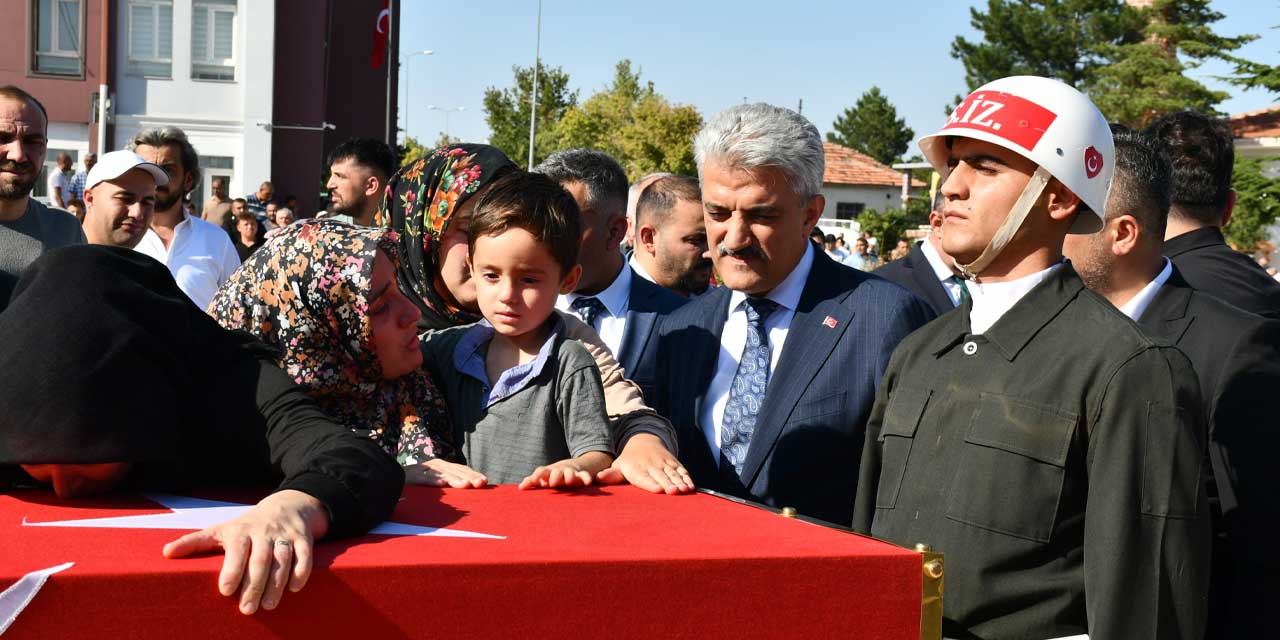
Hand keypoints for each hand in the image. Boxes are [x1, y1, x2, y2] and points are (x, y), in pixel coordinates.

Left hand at [162, 489, 329, 614]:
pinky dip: (300, 571)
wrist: (287, 506)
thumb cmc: (247, 525)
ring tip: (269, 606)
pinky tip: (293, 588)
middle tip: (246, 610)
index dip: (232, 570)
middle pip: (260, 559)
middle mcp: (263, 532)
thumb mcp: (221, 530)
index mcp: (241, 531)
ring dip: (277, 583)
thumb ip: (195, 542)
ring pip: (282, 559)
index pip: (237, 550)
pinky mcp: (303, 538)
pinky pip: (304, 555)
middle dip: (254, 585)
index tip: (226, 591)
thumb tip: (165, 553)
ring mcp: (284, 535)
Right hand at [405, 459, 487, 487]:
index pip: (462, 469)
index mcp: (443, 467)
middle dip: (469, 477)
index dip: (473, 474)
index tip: (485, 482)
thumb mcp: (435, 483)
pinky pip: (424, 478)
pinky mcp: (412, 475)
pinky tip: (441, 484)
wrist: (390, 477)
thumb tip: (468, 489)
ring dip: (455, 479)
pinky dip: (433, 480)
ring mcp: (424, 469)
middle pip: (456, 471)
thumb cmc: (416, 484)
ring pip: (442, 474)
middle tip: (481, 483)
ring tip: (466, 485)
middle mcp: (436, 465)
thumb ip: (449, 484)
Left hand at [519, 459, 594, 489]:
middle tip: (552, 484)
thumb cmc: (551, 475)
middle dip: (554, 476)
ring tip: (568, 482)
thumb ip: (532, 481)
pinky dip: (586, 478)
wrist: (569, 466)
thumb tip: (520, 487)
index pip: (541, 471)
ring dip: (569, 476)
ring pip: (570, 473)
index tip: (534, 481)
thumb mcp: (543, 477)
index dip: (537, 475)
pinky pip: (584, 475)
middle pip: (556, 472)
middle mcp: (559, 471)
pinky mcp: (579, 475)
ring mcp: (569, 472)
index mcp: (548, 472)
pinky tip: (588, 482)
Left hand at [596, 433, 692, 494]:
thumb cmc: (628, 460)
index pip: (644, 477)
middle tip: (673, 492)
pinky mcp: (673, 462)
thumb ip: (611, 474)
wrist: (642, 440)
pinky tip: (691, 488)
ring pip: (673, 473)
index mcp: (637, 468)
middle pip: (661, 476)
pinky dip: (687, 478)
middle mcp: (651, 465)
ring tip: (685, 491)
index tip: (658, 490)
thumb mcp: (619, 465)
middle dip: (668, 484)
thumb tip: (598, 478)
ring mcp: (664, 463)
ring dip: (680, 482)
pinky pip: (681, 470)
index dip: (651, 483)